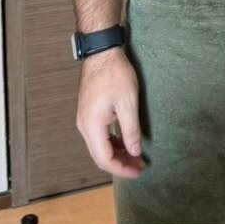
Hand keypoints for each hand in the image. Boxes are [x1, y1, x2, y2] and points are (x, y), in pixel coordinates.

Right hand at [75, 46, 145, 178]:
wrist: (101, 52)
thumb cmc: (114, 73)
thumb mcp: (128, 103)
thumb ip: (131, 130)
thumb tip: (134, 152)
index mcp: (92, 125)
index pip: (105, 159)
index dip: (122, 169)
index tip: (138, 171)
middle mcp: (84, 125)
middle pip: (100, 156)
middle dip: (120, 164)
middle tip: (140, 167)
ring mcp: (85, 119)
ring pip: (99, 146)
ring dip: (117, 153)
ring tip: (136, 156)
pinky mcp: (88, 113)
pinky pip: (98, 136)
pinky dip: (112, 142)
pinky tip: (126, 142)